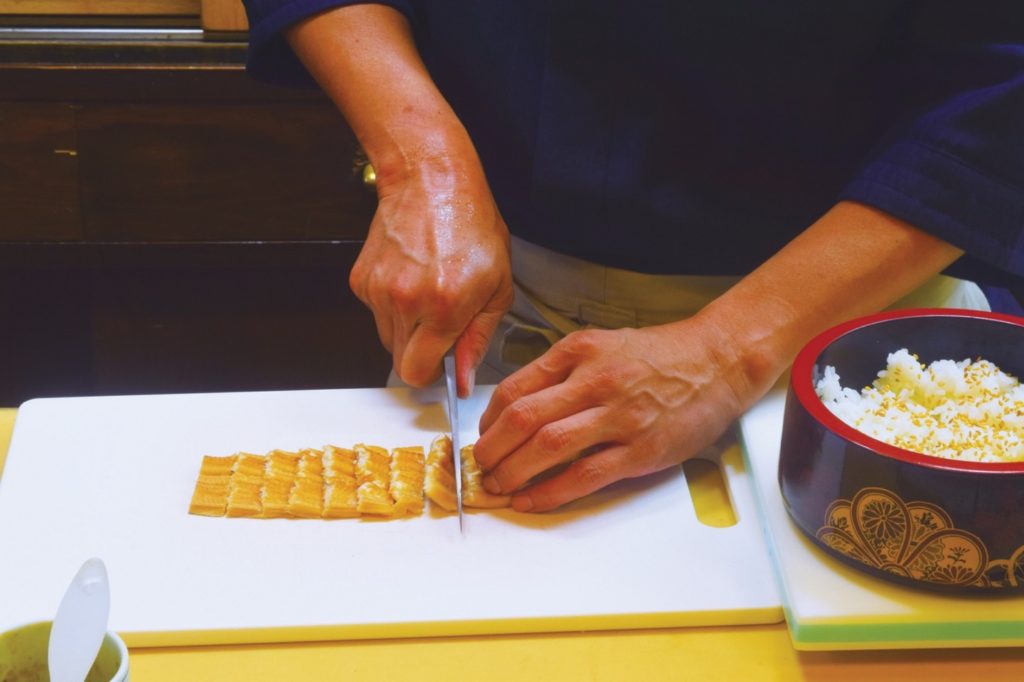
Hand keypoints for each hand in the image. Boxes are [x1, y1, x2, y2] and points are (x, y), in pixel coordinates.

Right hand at [349, 166, 513, 394]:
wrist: (432, 181)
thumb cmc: (471, 225)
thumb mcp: (498, 286)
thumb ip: (479, 337)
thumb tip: (465, 377)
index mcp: (444, 306)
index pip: (418, 372)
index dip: (433, 373)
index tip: (444, 364)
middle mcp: (406, 301)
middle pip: (400, 361)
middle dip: (422, 353)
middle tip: (442, 325)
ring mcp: (379, 290)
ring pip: (387, 337)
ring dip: (408, 328)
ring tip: (429, 292)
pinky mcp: (361, 280)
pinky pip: (376, 313)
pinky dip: (393, 305)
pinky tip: (412, 277)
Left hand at [473, 320, 749, 511]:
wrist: (717, 361)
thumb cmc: (658, 355)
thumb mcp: (601, 344)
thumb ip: (561, 371)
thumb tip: (517, 406)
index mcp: (579, 351)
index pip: (515, 388)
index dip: (488, 420)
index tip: (483, 436)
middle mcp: (595, 381)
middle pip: (523, 418)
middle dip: (491, 449)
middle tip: (480, 467)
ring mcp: (619, 417)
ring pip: (547, 446)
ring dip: (513, 472)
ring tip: (499, 486)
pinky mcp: (641, 450)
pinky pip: (584, 476)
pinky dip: (550, 492)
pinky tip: (531, 501)